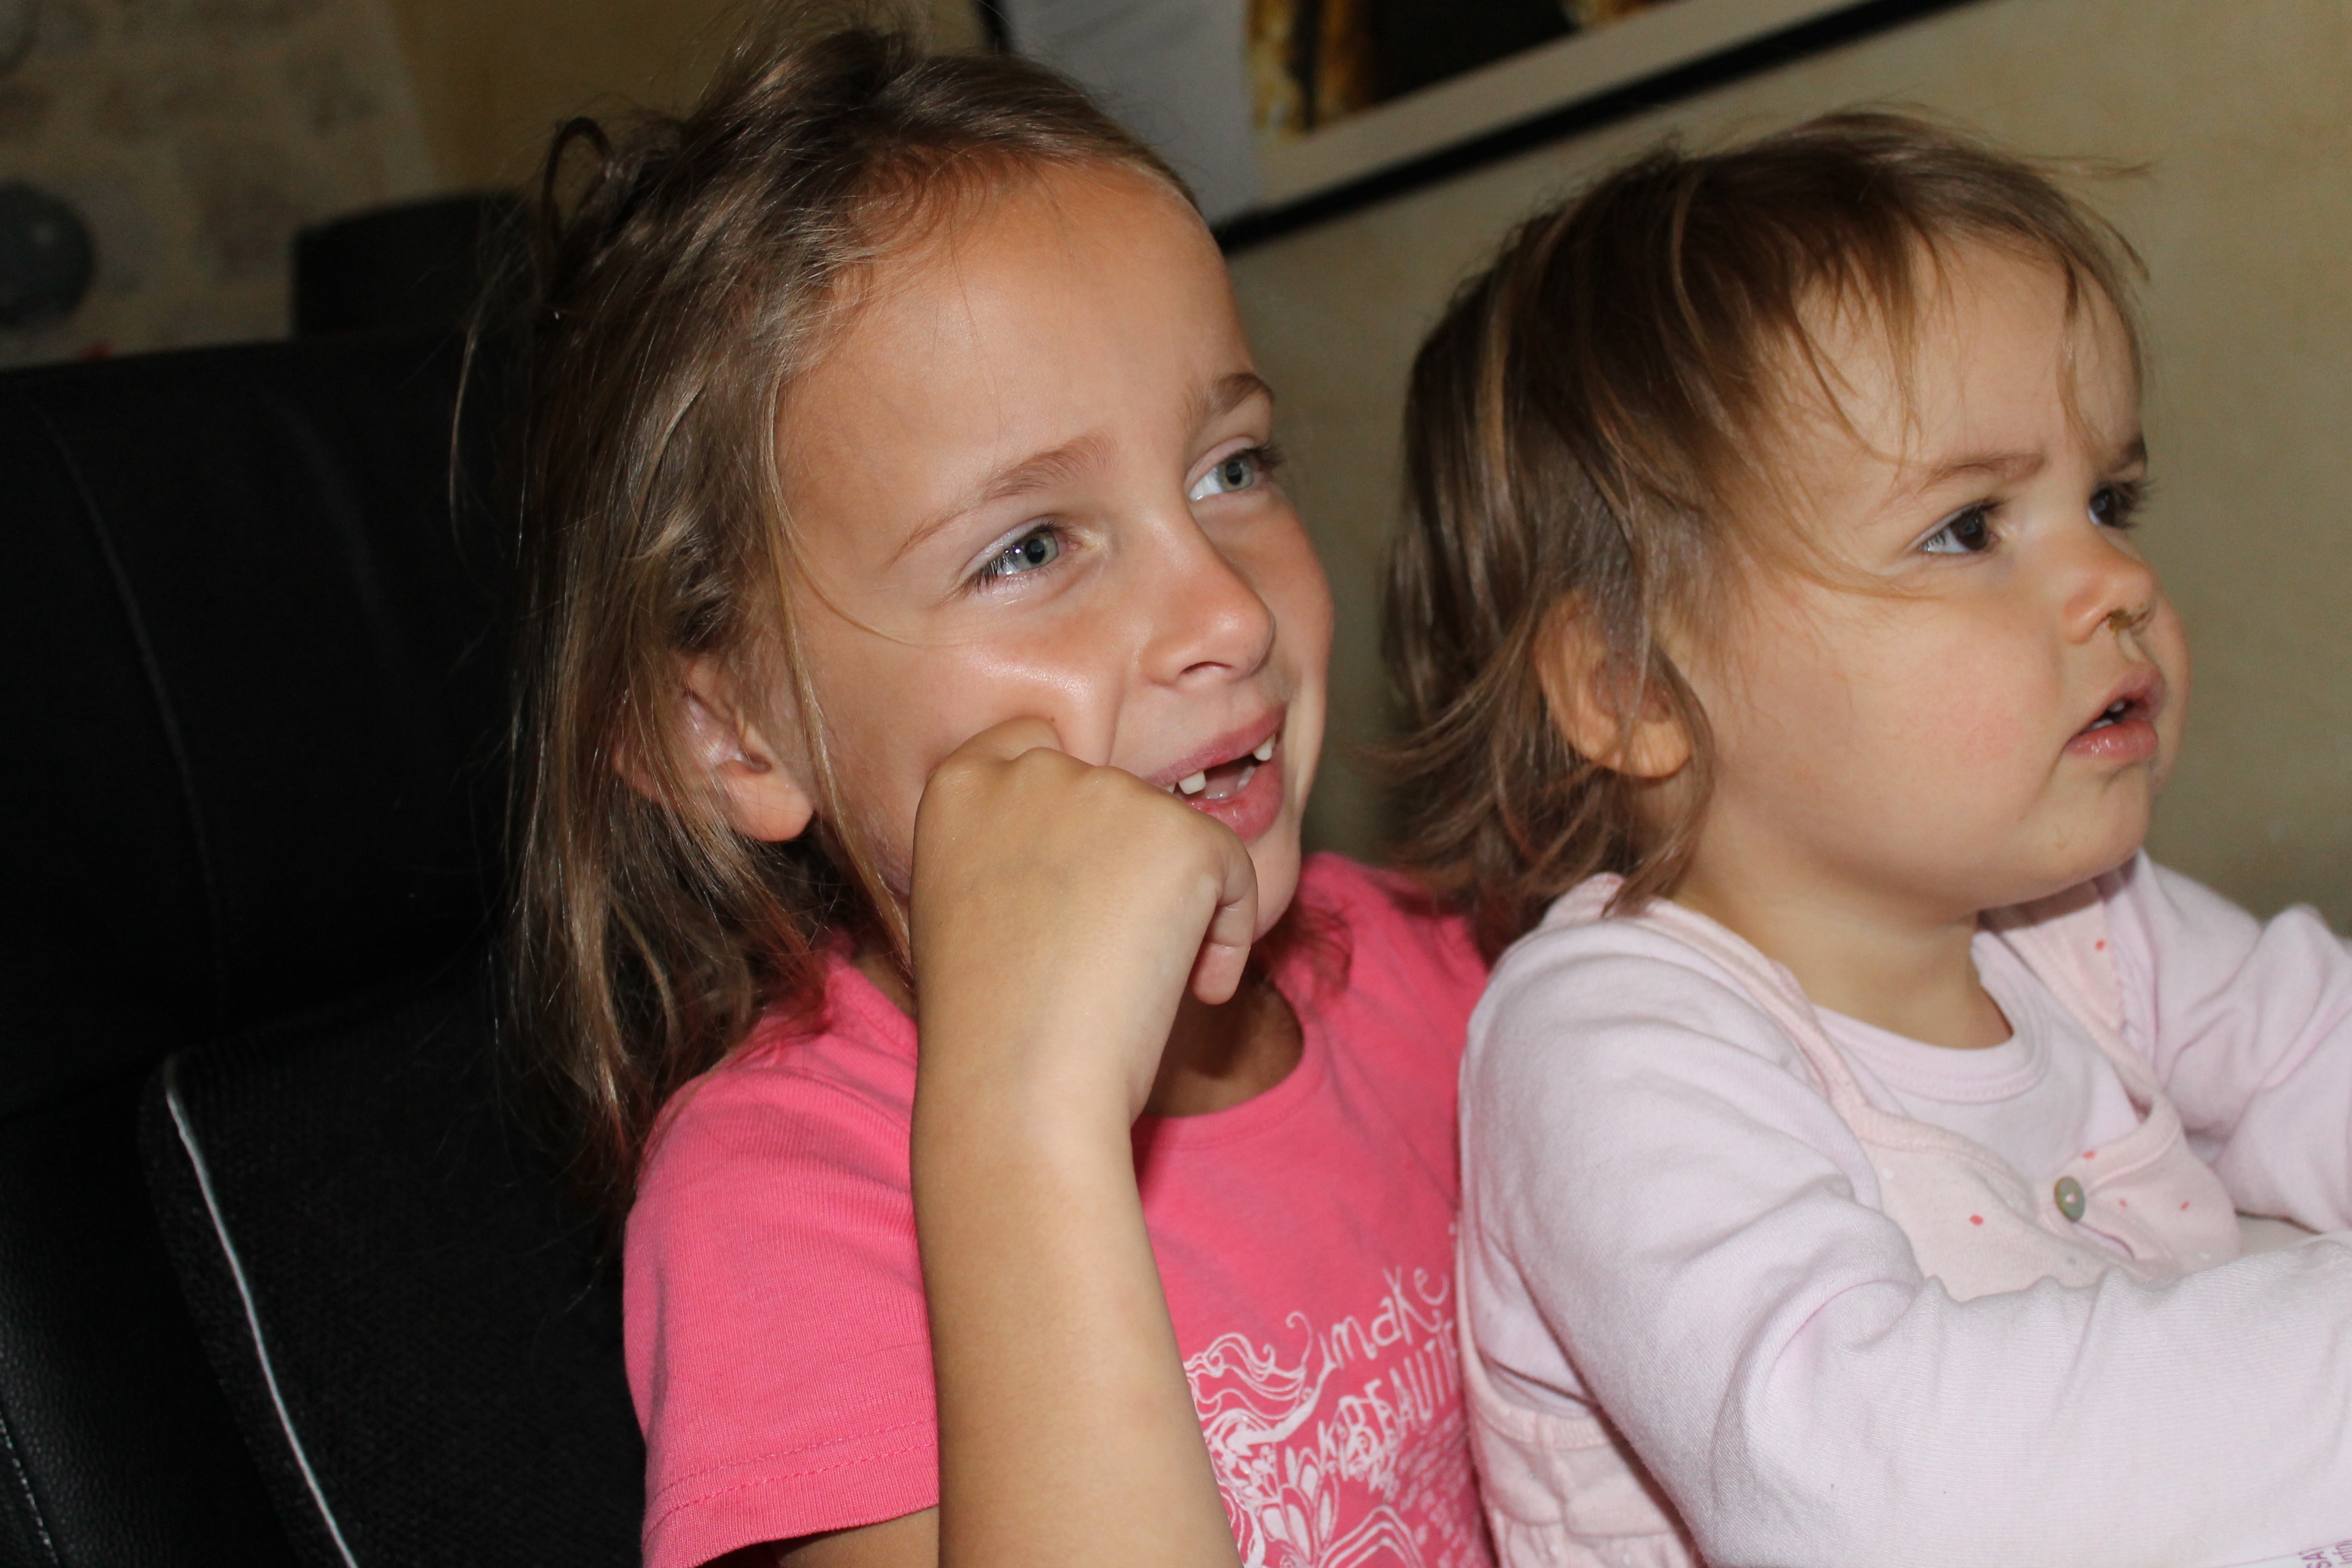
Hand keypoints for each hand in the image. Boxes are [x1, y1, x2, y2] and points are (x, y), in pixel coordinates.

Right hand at [909, 717, 1258, 1126]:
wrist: (1017, 1089)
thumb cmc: (989, 1030)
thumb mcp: (970, 912)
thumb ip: (1016, 855)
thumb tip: (1100, 857)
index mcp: (961, 785)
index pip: (1034, 745)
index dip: (1073, 817)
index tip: (1079, 889)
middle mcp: (1032, 771)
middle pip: (1117, 797)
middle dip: (1130, 871)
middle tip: (1111, 959)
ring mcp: (1108, 795)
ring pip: (1178, 837)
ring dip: (1180, 906)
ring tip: (1143, 986)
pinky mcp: (1179, 835)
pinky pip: (1235, 871)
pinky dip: (1229, 935)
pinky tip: (1195, 993)